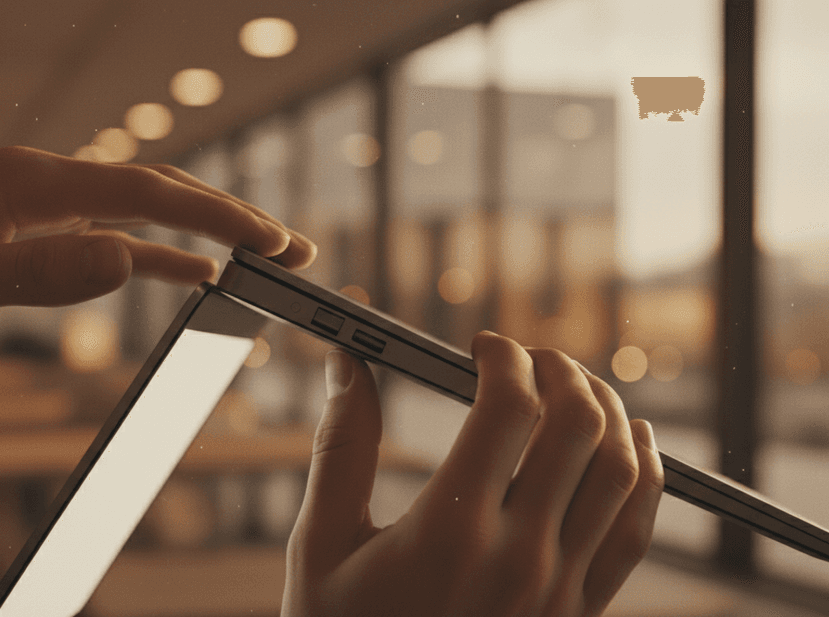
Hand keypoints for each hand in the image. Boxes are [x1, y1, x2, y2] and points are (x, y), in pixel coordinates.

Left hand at [0, 146, 314, 340]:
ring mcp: (42, 202)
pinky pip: (111, 233)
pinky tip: (192, 272)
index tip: (269, 238)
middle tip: (293, 247)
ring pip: (143, 208)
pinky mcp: (34, 226)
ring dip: (204, 230)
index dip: (215, 213)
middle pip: (159, 187)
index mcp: (32, 183)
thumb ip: (40, 273)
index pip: (146, 190)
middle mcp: (46, 181)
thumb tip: (127, 260)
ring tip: (263, 255)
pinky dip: (158, 250)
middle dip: (230, 215)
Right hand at [283, 331, 663, 616]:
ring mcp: (559, 589)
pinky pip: (635, 531)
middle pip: (576, 427)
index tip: (482, 347)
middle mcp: (518, 557)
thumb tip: (344, 362)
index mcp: (449, 531)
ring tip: (574, 387)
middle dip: (558, 371)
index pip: (509, 408)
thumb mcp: (321, 544)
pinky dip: (644, 474)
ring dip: (606, 411)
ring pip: (621, 472)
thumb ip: (340, 446)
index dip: (502, 358)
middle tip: (528, 358)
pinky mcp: (578, 612)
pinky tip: (629, 443)